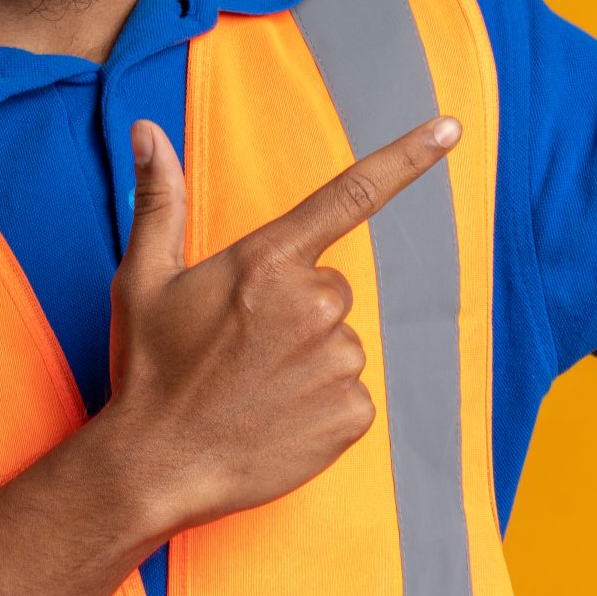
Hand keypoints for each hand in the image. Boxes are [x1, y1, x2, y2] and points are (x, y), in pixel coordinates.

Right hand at [103, 113, 461, 534]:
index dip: (408, 157)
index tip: (451, 128)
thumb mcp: (144, 278)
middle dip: (297, 309)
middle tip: (243, 346)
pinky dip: (321, 405)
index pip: (351, 194)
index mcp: (268, 261)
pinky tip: (277, 417)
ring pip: (339, 343)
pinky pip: (351, 393)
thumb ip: (160, 200)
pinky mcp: (353, 414)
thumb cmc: (149, 369)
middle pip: (331, 288)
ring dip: (308, 360)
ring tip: (253, 387)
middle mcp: (313, 304)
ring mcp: (337, 361)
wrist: (155, 467)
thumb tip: (148, 129)